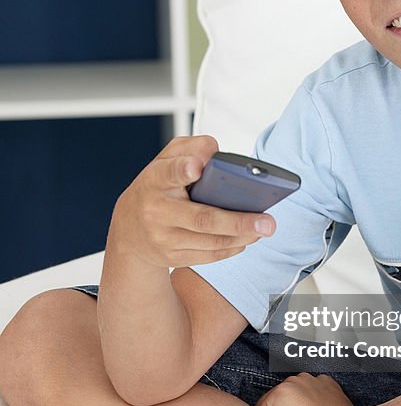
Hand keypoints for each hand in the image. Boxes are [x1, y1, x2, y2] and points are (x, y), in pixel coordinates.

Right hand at [108, 135, 275, 269]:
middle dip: (238, 222)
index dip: (183, 169)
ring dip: (242, 236)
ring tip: (263, 229)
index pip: (169, 172)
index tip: (198, 167)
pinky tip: (246, 239)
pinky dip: (231, 248)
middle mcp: (157, 211)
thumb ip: (192, 148)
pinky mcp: (171, 257)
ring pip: (211, 241)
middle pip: (202, 218)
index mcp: (155, 180)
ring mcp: (163, 238)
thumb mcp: (167, 160)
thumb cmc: (157, 187)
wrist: (129, 229)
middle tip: (267, 223)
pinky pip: (209, 256)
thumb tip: (215, 153)